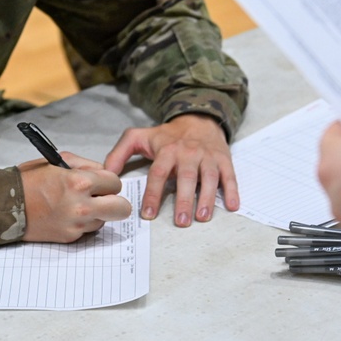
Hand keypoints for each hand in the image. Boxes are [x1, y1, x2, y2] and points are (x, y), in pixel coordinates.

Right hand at [19, 151, 131, 242]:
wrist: (6, 205)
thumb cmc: (29, 180)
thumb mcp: (58, 160)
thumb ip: (85, 165)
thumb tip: (102, 172)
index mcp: (80, 182)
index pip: (115, 182)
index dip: (109, 181)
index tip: (101, 181)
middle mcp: (82, 206)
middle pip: (122, 208)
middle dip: (116, 201)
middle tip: (103, 197)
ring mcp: (77, 224)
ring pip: (105, 219)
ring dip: (98, 212)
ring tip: (78, 204)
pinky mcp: (70, 237)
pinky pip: (89, 229)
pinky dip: (84, 222)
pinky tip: (68, 214)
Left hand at [104, 114, 236, 226]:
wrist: (198, 118)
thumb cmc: (167, 135)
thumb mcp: (138, 137)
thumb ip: (119, 154)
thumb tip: (107, 175)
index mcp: (167, 150)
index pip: (158, 173)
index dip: (153, 194)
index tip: (149, 215)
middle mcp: (188, 153)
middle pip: (186, 178)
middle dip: (183, 200)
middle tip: (180, 221)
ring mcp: (208, 157)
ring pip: (209, 178)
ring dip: (207, 198)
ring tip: (202, 217)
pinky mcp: (224, 160)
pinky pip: (230, 176)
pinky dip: (232, 191)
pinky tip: (233, 206)